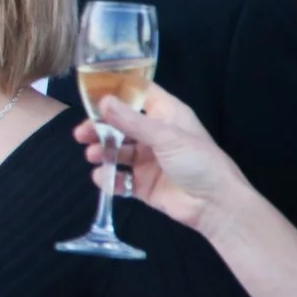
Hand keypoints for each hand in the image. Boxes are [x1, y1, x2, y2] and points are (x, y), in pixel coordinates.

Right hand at [73, 82, 246, 235]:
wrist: (215, 205)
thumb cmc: (198, 162)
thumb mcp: (166, 137)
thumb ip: (132, 121)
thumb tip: (103, 101)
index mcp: (167, 115)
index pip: (139, 94)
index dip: (117, 91)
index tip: (91, 92)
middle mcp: (155, 135)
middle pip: (120, 124)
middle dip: (100, 128)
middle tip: (81, 134)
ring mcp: (148, 160)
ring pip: (117, 151)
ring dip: (102, 151)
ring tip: (93, 156)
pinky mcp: (142, 184)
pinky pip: (119, 178)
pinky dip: (108, 178)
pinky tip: (103, 177)